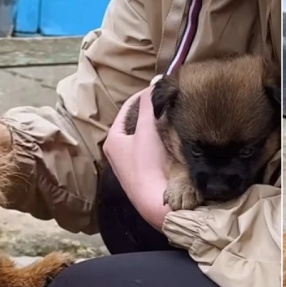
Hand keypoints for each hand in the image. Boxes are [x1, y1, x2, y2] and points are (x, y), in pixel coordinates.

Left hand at [103, 78, 170, 230]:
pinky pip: (151, 148)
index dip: (145, 96)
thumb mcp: (148, 130)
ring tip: (172, 117)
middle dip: (151, 111)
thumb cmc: (148, 166)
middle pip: (136, 122)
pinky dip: (160, 140)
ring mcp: (130, 164)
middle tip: (168, 102)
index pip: (128, 107)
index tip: (160, 89)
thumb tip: (153, 83)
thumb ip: (150, 105)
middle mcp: (117, 152)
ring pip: (144, 135)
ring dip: (157, 126)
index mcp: (113, 140)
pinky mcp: (143, 173)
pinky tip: (172, 138)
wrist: (156, 203)